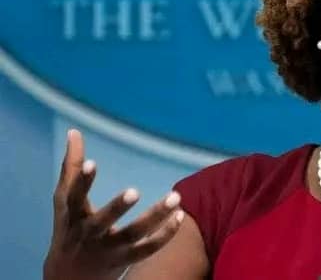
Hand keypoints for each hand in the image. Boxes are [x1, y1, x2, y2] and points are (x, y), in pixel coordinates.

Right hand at [44, 129, 184, 279]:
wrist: (68, 278)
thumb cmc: (68, 229)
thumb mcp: (64, 202)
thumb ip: (72, 167)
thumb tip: (74, 131)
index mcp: (72, 216)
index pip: (74, 198)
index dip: (82, 181)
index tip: (92, 162)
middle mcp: (89, 234)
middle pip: (103, 222)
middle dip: (117, 207)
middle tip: (135, 190)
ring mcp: (108, 249)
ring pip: (134, 236)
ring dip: (156, 217)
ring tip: (176, 197)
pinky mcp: (125, 260)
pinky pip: (148, 249)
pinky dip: (165, 235)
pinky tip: (181, 216)